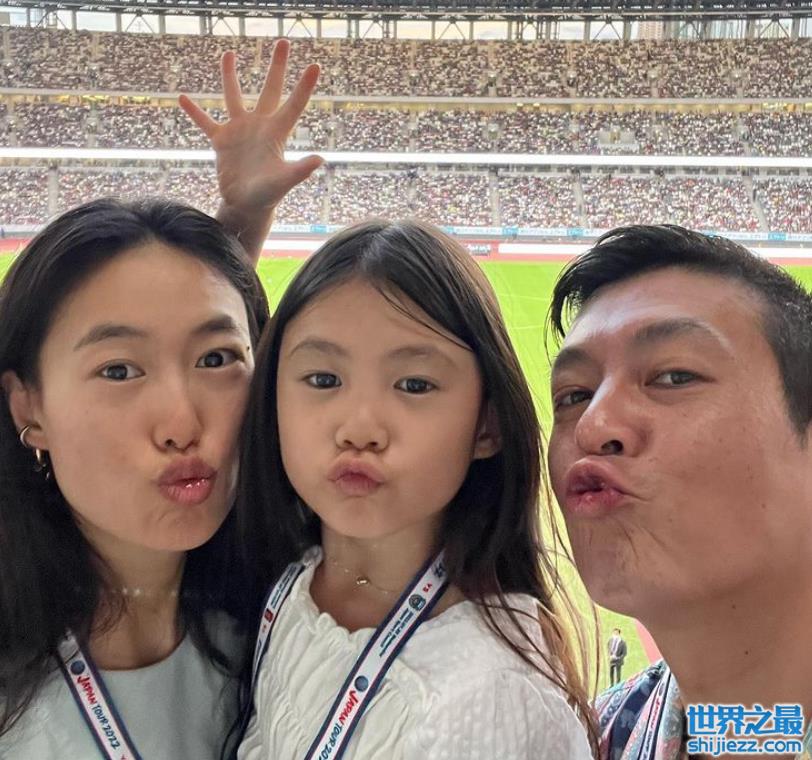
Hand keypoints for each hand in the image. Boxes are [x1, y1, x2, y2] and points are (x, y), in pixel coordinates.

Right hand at [179, 41, 322, 216]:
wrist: (246, 206)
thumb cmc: (268, 195)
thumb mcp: (284, 181)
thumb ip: (300, 170)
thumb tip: (320, 159)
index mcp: (276, 133)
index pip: (293, 104)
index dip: (304, 87)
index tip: (315, 66)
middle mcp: (259, 126)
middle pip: (269, 89)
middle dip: (277, 67)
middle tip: (283, 42)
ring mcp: (239, 131)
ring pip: (234, 97)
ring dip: (230, 76)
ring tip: (228, 54)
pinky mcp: (221, 141)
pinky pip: (205, 122)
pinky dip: (194, 112)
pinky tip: (182, 98)